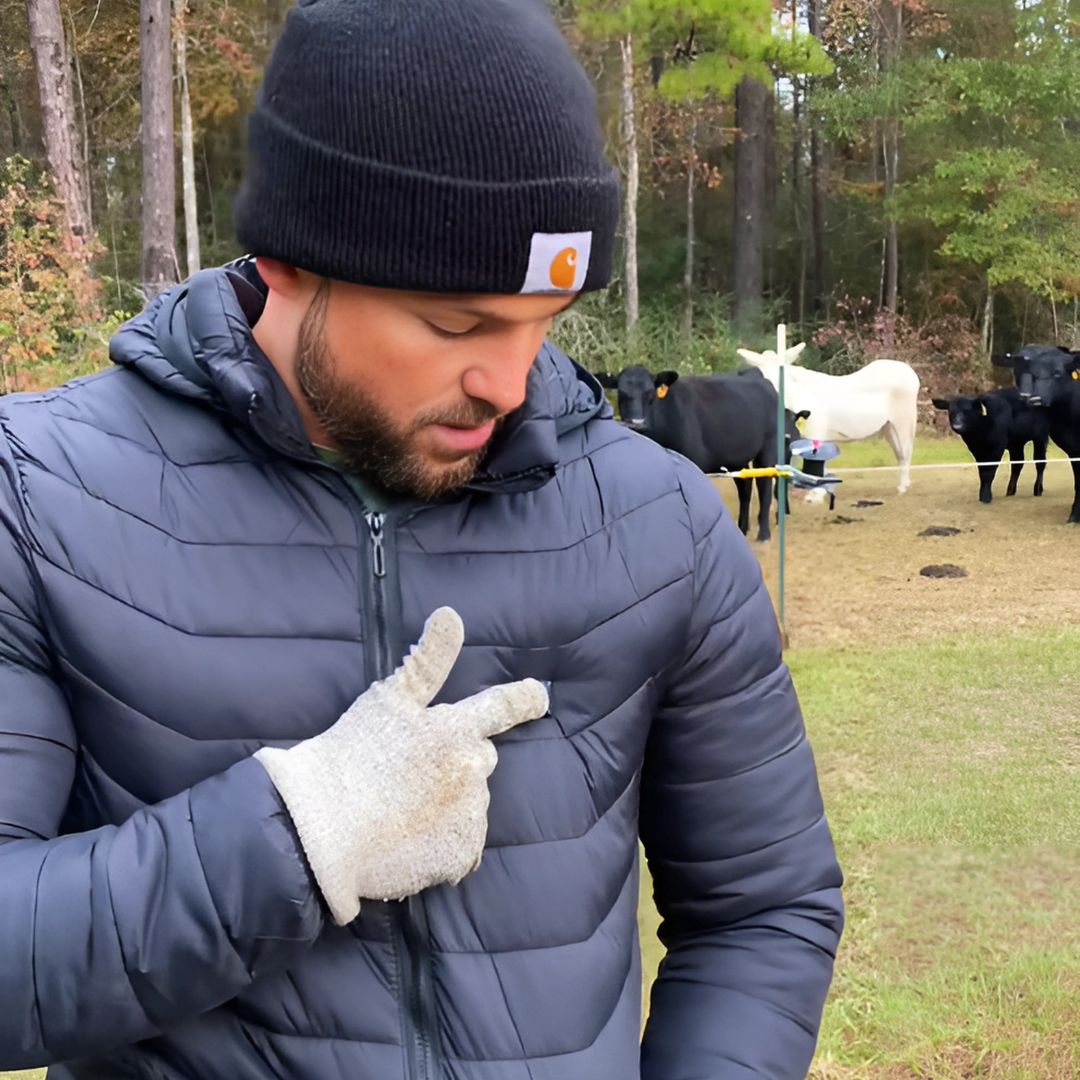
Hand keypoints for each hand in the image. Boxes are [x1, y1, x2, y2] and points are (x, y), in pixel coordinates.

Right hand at [255, 607, 547, 923]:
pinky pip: (462, 844)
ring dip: (448, 803)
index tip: (539, 696)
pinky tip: (410, 838)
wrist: (323, 830)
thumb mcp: (387, 700)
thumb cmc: (350, 757)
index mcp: (455, 729)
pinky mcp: (461, 853)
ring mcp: (469, 814)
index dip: (524, 699)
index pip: (502, 707)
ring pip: (470, 803)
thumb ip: (427, 660)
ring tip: (403, 809)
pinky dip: (443, 843)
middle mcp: (472, 770)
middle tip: (411, 774)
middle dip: (456, 762)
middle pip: (479, 759)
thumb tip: (451, 613)